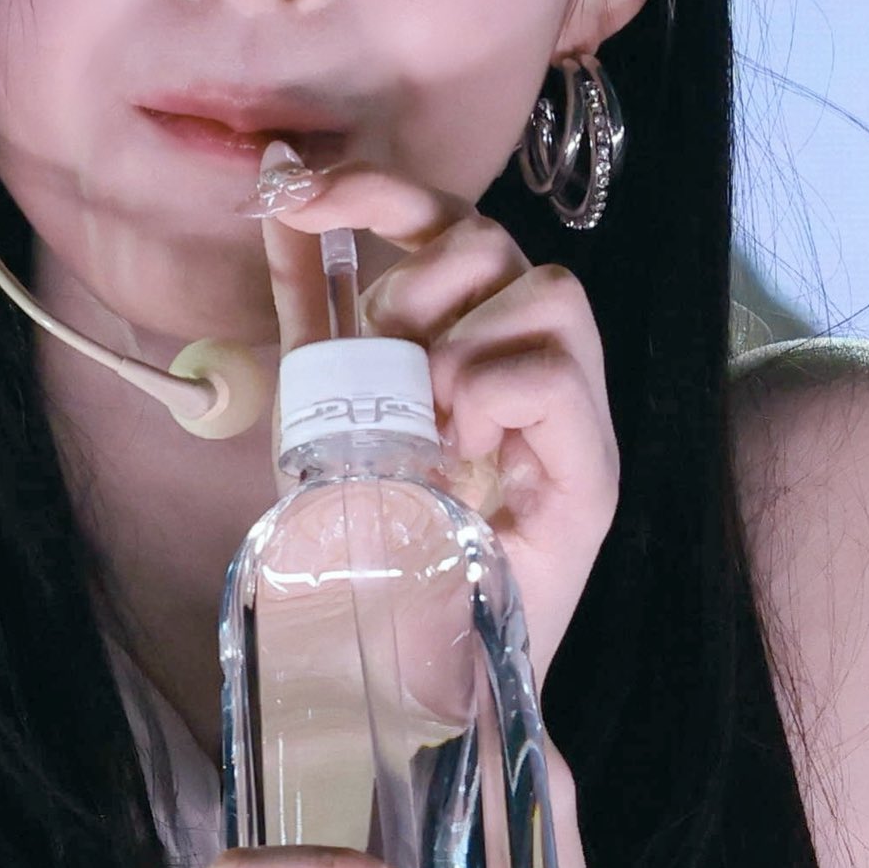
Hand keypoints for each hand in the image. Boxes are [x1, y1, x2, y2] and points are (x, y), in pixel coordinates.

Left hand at [255, 149, 619, 670]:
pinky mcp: (592, 477)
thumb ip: (310, 315)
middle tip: (383, 368)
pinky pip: (554, 372)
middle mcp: (536, 370)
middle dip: (421, 283)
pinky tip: (460, 452)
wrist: (403, 676)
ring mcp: (573, 423)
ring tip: (425, 422)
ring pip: (549, 294)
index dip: (383, 191)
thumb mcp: (322, 412)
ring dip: (462, 344)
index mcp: (476, 346)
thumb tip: (276, 209)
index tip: (298, 193)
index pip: (451, 222)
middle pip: (501, 244)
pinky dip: (493, 394)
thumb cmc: (372, 554)